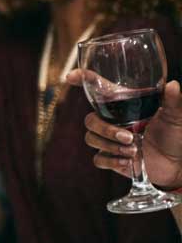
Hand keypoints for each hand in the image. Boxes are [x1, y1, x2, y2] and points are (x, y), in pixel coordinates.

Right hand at [65, 73, 181, 188]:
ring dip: (111, 146)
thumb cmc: (174, 136)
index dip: (83, 80)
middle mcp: (113, 121)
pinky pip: (98, 158)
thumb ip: (173, 101)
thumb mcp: (176, 116)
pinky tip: (128, 161)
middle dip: (105, 129)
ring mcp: (109, 140)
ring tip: (133, 151)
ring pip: (91, 139)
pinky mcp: (110, 158)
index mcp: (124, 106)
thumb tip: (172, 85)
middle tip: (128, 137)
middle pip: (90, 120)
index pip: (98, 89)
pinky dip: (112, 160)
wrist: (175, 165)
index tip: (72, 76)